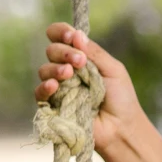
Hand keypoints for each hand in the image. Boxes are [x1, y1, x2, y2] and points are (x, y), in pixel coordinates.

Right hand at [36, 23, 161, 161]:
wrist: (121, 128)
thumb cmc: (121, 99)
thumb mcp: (113, 70)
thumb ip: (94, 52)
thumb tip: (77, 34)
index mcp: (81, 57)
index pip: (62, 36)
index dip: (62, 33)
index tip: (72, 37)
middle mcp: (67, 69)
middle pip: (52, 51)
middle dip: (64, 52)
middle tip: (79, 61)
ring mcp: (59, 87)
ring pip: (44, 69)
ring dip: (55, 68)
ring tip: (70, 74)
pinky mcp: (53, 105)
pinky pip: (40, 92)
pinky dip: (44, 87)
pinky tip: (54, 86)